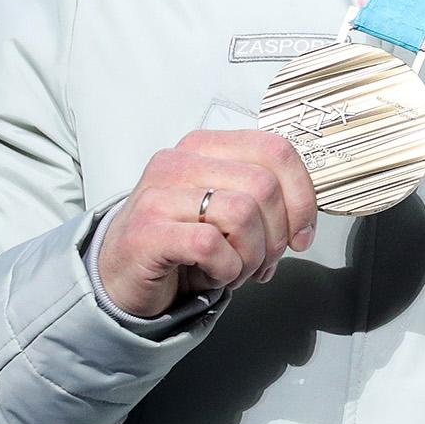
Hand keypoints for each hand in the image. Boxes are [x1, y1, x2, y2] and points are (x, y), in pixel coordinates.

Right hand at [96, 130, 318, 315]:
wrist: (120, 277)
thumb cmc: (183, 243)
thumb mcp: (227, 210)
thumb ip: (264, 201)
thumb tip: (304, 225)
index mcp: (205, 146)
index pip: (276, 150)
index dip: (302, 197)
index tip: (301, 235)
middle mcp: (179, 161)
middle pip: (265, 187)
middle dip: (276, 236)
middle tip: (261, 262)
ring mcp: (158, 194)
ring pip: (242, 214)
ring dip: (250, 256)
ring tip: (233, 270)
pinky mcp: (146, 232)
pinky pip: (211, 246)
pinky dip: (225, 270)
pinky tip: (211, 275)